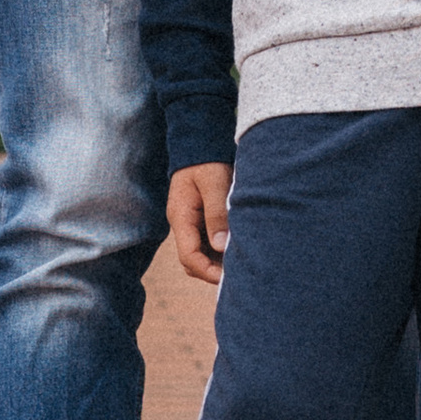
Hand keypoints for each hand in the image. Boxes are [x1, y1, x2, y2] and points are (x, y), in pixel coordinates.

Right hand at [169, 162, 232, 285]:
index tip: (229, 276)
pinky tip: (236, 247)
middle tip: (238, 273)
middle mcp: (182, 223)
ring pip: (199, 253)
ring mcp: (189, 222)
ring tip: (240, 262)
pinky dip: (219, 250)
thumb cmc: (207, 161)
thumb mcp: (214, 183)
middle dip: (212, 270)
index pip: (189, 256)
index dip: (207, 270)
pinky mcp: (199, 219)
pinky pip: (206, 242)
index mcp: (180, 217)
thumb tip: (221, 246)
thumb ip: (216, 213)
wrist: (199, 143)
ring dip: (216, 261)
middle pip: (192, 260)